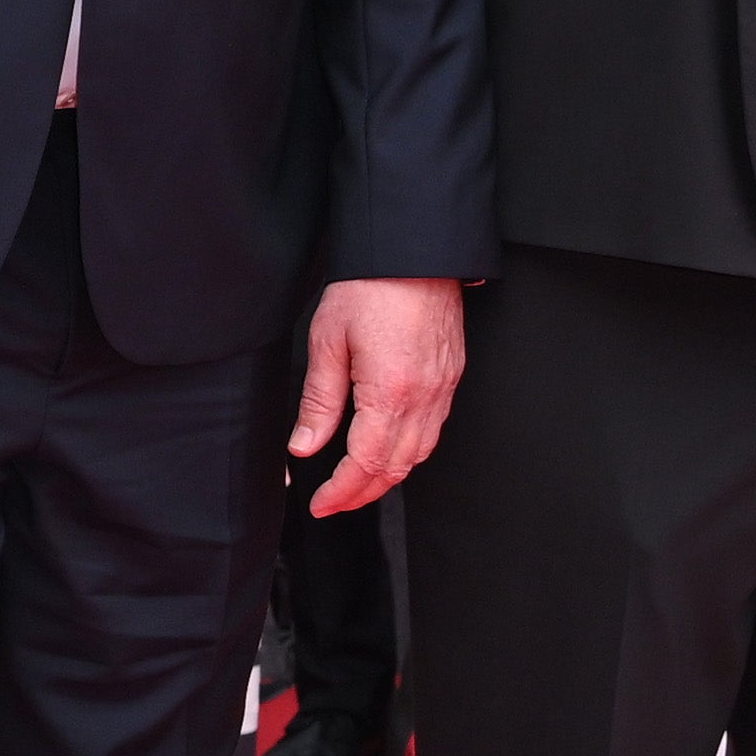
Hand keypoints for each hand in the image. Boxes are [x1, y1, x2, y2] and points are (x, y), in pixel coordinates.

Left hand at [292, 276, 468, 517]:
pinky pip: (433, 431)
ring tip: (356, 485)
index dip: (342, 492)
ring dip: (387, 477)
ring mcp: (443, 389)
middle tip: (333, 504)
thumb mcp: (328, 341)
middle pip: (396, 468)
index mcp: (391, 392)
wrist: (415, 252)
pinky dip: (409, 452)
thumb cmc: (371, 286)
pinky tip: (388, 450)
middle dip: (363, 494)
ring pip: (419, 454)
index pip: (366, 464)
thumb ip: (319, 401)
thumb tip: (305, 446)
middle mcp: (424, 398)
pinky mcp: (450, 377)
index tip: (321, 504)